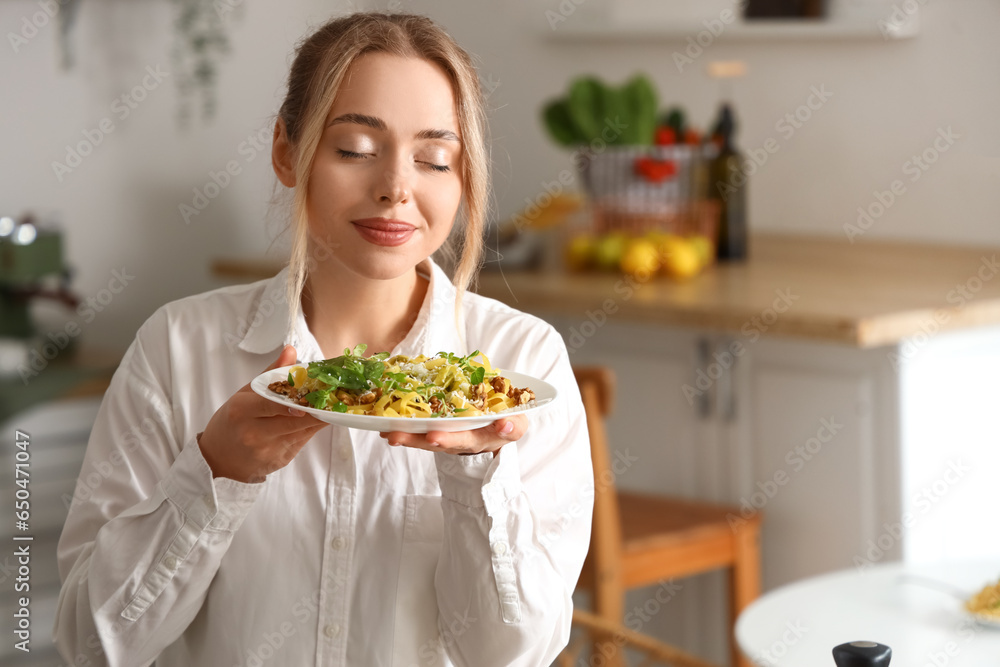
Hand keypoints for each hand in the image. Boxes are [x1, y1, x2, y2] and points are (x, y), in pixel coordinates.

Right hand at [199, 345, 327, 482]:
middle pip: (293, 421)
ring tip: (333, 405)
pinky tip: (319, 418)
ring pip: (302, 431)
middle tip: (335, 397)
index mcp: (242, 411)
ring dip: (320, 418)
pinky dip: (311, 428)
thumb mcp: (245, 394)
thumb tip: (291, 351)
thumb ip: (270, 373)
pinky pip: (302, 441)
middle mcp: (254, 433)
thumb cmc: (233, 420)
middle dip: (317, 410)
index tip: (314, 396)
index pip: (271, 403)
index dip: (295, 401)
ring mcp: (267, 450)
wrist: (220, 458)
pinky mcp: (280, 461)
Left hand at [379, 415, 527, 455]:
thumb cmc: (502, 420)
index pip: (492, 434)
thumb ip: (513, 423)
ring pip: (431, 442)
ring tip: (393, 435)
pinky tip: (382, 429)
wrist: (487, 428)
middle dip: (444, 439)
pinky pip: (417, 437)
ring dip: (412, 439)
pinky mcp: (434, 438)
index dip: (497, 431)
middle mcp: (470, 442)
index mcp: (492, 434)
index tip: (499, 426)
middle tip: (432, 436)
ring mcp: (450, 441)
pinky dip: (402, 434)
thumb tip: (505, 424)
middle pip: (456, 442)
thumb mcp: (516, 420)